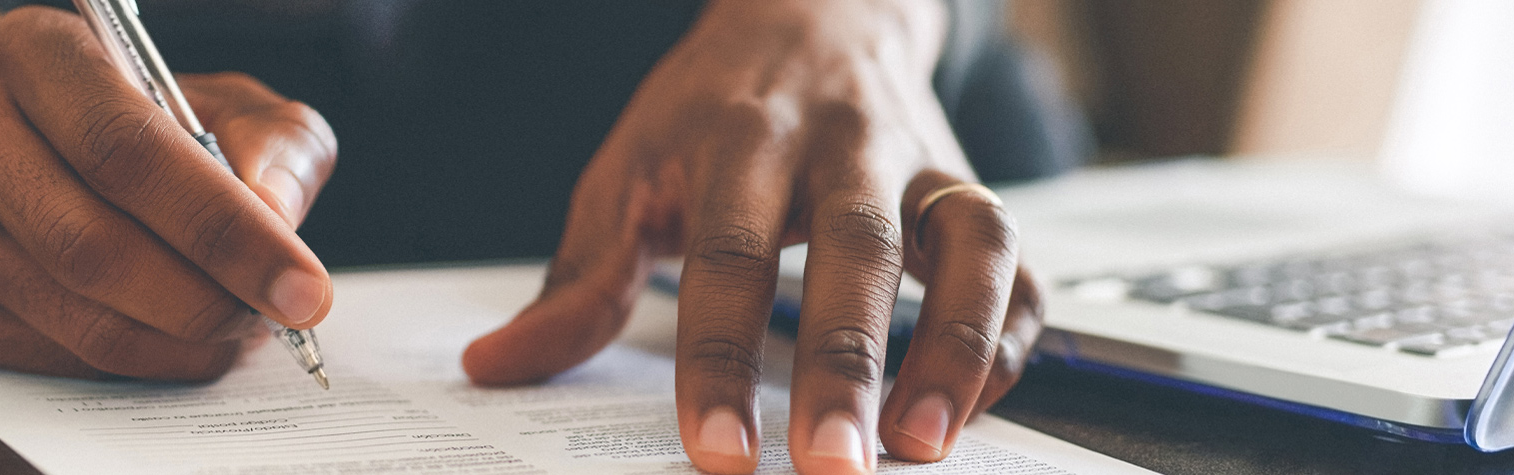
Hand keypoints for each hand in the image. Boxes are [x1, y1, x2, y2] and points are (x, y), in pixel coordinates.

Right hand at [0, 2, 336, 379]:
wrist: (30, 140)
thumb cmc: (142, 120)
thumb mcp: (226, 102)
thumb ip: (273, 144)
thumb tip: (274, 215)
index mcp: (33, 52)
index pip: (126, 150)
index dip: (223, 228)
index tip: (302, 285)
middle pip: (93, 246)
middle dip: (207, 300)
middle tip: (275, 318)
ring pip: (76, 318)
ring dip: (180, 341)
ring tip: (238, 325)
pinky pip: (51, 360)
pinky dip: (138, 364)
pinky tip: (178, 338)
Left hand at [460, 0, 1042, 471]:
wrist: (812, 10)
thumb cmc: (710, 108)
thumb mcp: (629, 171)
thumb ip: (579, 278)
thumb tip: (496, 366)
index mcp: (742, 137)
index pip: (728, 254)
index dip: (720, 357)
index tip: (718, 449)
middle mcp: (844, 143)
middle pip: (855, 249)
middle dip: (846, 363)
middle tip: (831, 466)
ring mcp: (922, 163)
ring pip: (969, 242)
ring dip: (955, 347)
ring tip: (922, 446)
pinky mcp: (973, 190)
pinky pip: (1017, 264)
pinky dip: (1005, 337)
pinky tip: (970, 407)